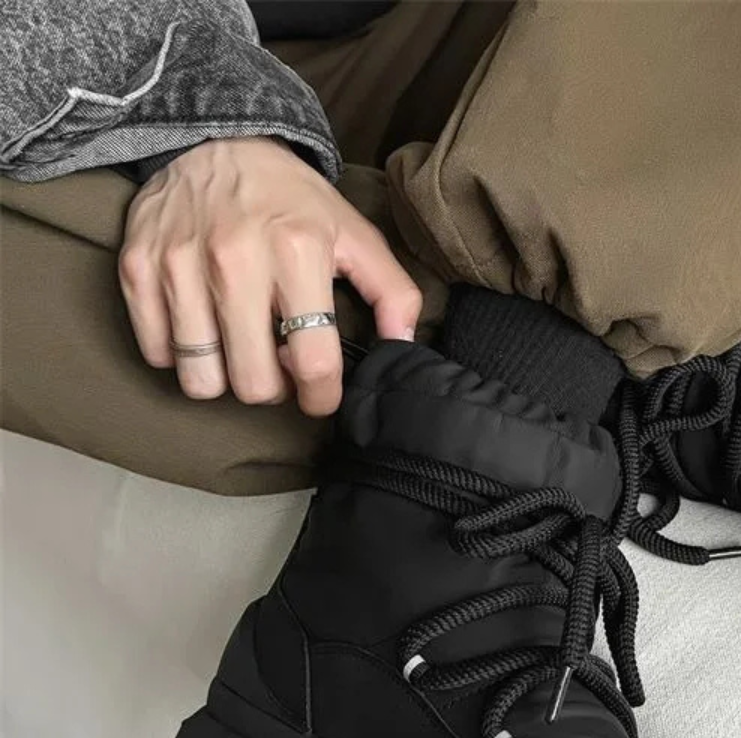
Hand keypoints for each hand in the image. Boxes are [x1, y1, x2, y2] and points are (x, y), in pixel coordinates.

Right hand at [118, 137, 420, 414]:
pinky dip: (181, 356)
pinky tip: (203, 329)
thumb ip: (392, 292)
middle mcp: (235, 258)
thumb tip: (402, 347)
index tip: (320, 394)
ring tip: (240, 349)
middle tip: (278, 363)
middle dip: (273, 389)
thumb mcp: (354, 235)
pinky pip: (157, 354)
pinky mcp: (139, 267)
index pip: (313, 364)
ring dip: (224, 379)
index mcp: (297, 252)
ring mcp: (180, 264)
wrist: (216, 138)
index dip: (321, 397)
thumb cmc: (292, 200)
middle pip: (253, 384)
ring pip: (200, 380)